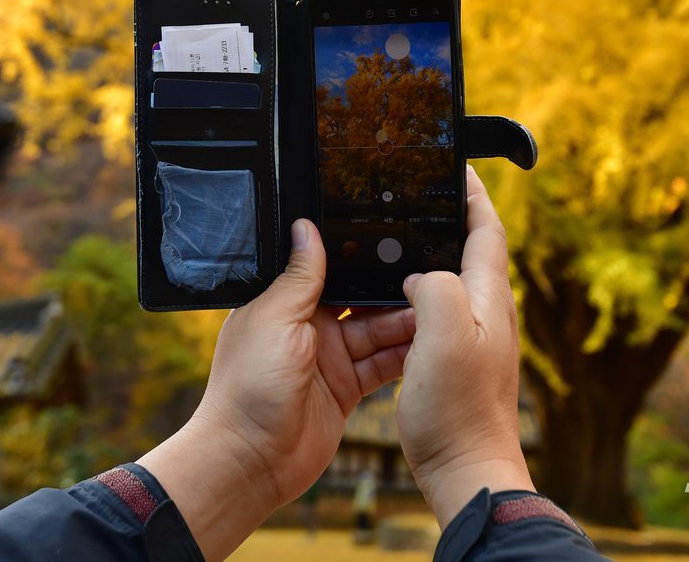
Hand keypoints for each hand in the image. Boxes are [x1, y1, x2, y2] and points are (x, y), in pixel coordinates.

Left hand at [140, 219, 414, 560]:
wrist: (249, 461)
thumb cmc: (248, 387)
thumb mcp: (275, 319)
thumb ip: (299, 277)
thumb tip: (305, 227)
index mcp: (286, 303)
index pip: (331, 270)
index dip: (360, 259)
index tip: (395, 242)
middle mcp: (310, 327)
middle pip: (361, 300)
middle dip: (392, 291)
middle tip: (430, 277)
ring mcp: (330, 359)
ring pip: (377, 332)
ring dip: (405, 324)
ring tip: (440, 309)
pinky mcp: (346, 389)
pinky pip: (381, 366)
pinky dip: (404, 357)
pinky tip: (430, 344)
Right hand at [398, 166, 534, 527]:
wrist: (467, 470)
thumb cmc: (459, 410)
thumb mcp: (445, 334)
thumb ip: (435, 288)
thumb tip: (419, 276)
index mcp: (490, 298)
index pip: (487, 229)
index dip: (472, 194)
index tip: (455, 166)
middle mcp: (488, 313)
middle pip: (470, 250)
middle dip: (448, 218)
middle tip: (417, 195)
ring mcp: (475, 339)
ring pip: (450, 280)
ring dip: (428, 256)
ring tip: (396, 239)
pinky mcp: (456, 361)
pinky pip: (435, 312)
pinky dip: (414, 294)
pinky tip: (391, 301)